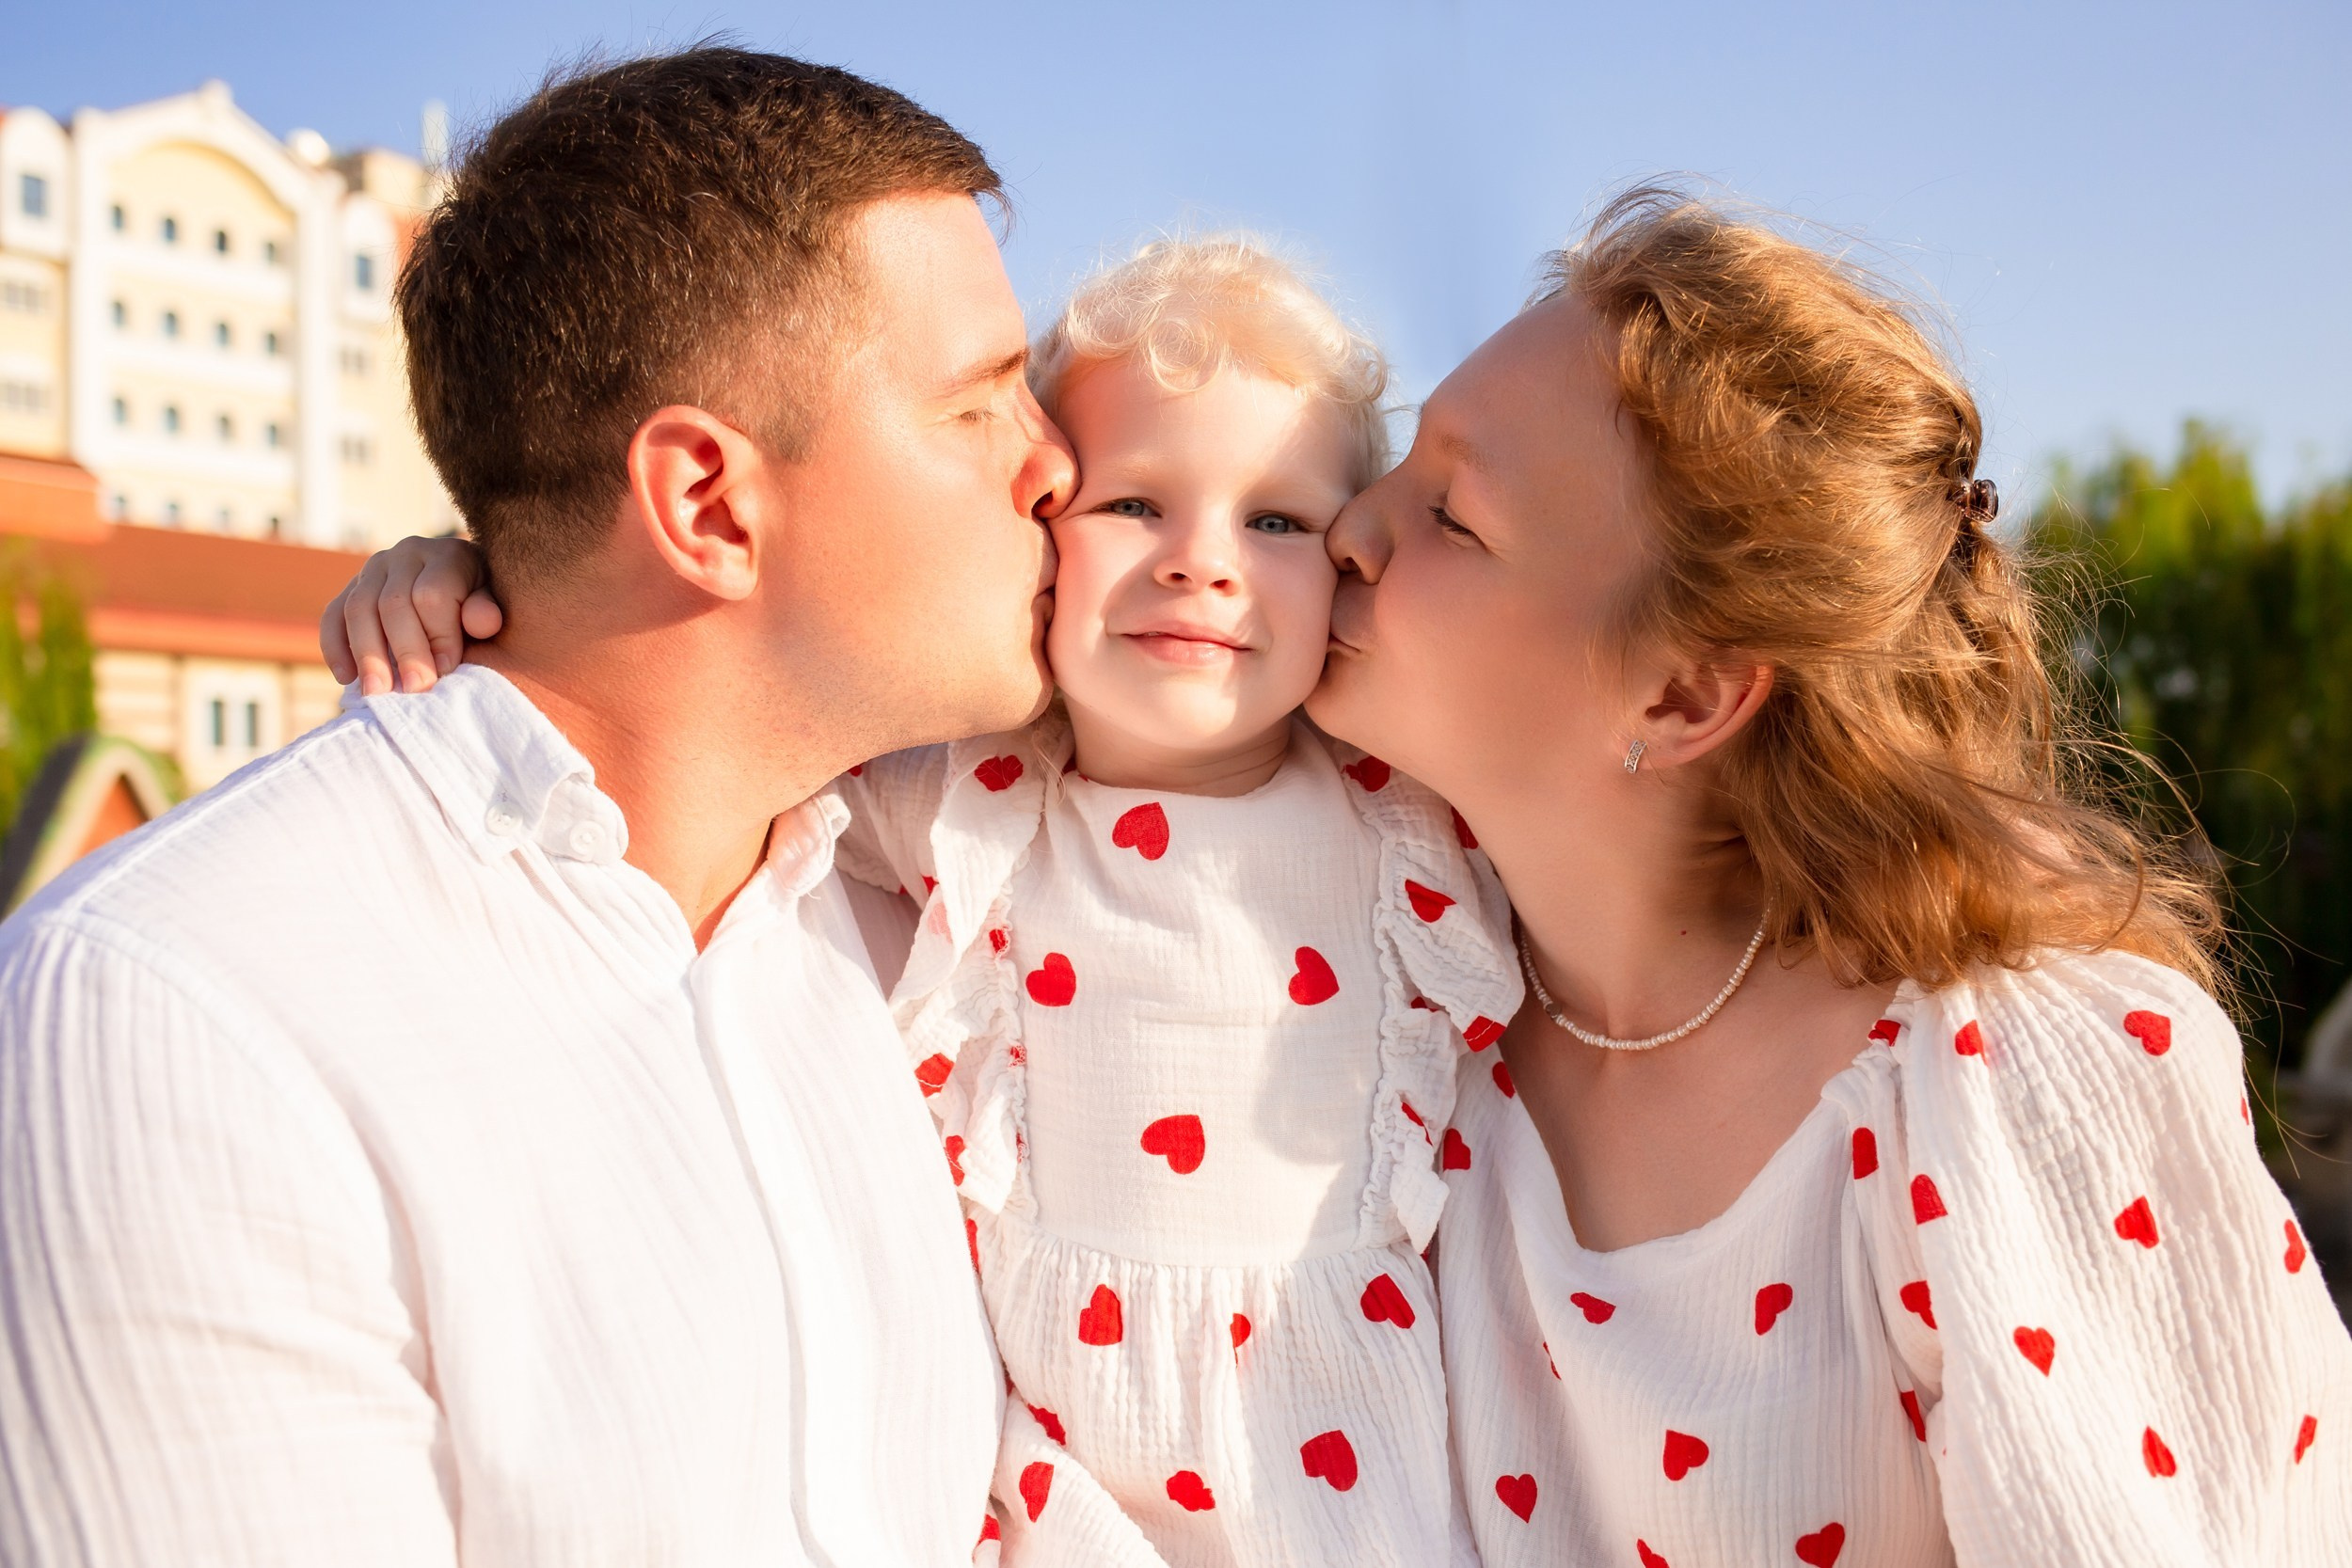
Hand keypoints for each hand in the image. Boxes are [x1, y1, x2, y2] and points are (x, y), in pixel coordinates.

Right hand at [320, 535, 502, 694]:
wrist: (464, 588)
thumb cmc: (482, 604)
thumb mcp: (494, 603)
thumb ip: (487, 611)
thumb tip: (484, 622)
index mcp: (447, 555)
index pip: (433, 595)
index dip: (438, 636)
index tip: (446, 672)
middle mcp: (407, 554)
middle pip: (393, 603)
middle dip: (405, 651)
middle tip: (414, 689)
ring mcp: (374, 569)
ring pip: (359, 609)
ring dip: (367, 655)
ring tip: (378, 692)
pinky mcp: (352, 588)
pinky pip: (333, 615)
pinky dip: (335, 647)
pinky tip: (346, 678)